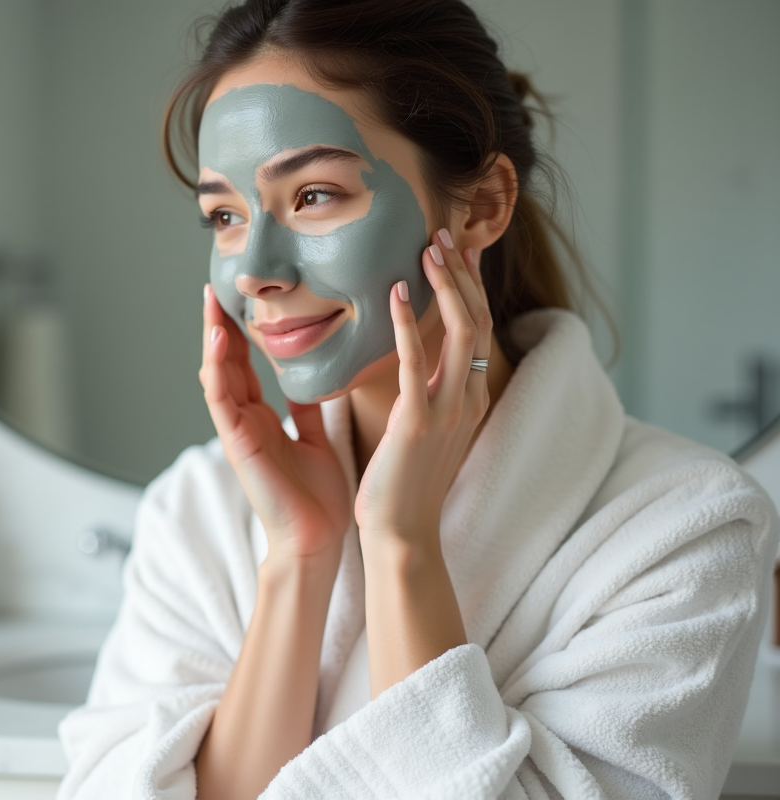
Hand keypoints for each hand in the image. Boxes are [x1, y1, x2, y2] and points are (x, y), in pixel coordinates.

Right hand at [200, 286, 350, 563]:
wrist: (316, 540)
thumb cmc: (317, 498)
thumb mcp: (316, 438)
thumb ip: (309, 409)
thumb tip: (311, 377)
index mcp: (264, 418)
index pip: (247, 365)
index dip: (241, 332)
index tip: (240, 298)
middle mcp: (246, 421)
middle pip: (227, 363)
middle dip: (220, 325)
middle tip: (215, 286)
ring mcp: (238, 432)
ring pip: (218, 376)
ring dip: (212, 339)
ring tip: (211, 302)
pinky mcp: (237, 444)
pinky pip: (221, 402)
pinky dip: (217, 371)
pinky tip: (217, 343)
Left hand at [355, 229, 492, 547]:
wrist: (402, 535)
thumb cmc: (405, 485)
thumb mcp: (425, 431)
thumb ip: (427, 395)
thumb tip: (415, 362)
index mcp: (470, 399)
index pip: (478, 330)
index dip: (470, 287)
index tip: (458, 251)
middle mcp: (468, 399)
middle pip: (477, 322)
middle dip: (463, 274)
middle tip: (444, 234)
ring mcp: (448, 411)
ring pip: (460, 333)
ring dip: (446, 286)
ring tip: (429, 248)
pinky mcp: (418, 422)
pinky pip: (415, 363)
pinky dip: (406, 324)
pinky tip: (394, 293)